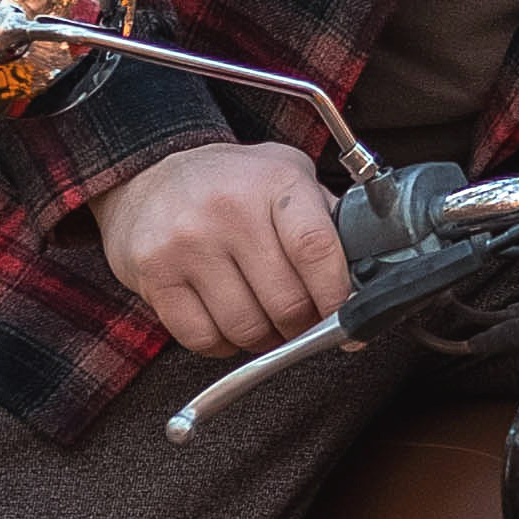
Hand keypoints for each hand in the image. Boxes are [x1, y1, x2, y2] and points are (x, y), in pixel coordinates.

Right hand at [93, 140, 348, 355]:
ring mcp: (188, 242)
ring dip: (264, 338)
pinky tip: (225, 320)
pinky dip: (222, 344)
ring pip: (246, 328)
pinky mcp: (156, 273)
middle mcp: (230, 209)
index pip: (316, 249)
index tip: (345, 317)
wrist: (150, 174)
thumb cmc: (231, 183)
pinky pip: (203, 338)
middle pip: (285, 302)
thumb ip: (326, 217)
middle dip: (301, 325)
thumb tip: (367, 274)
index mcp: (274, 183)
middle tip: (301, 320)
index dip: (337, 295)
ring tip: (264, 319)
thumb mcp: (285, 175)